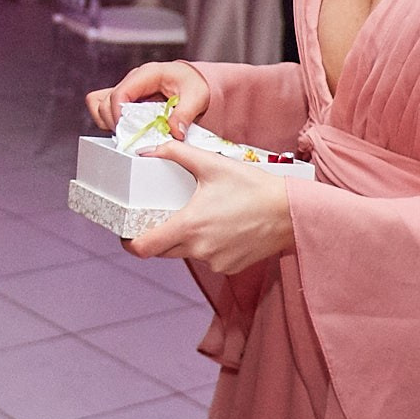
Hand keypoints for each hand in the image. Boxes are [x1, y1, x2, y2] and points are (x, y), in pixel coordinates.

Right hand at [86, 60, 210, 135]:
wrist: (194, 82)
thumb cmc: (194, 84)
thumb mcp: (196, 97)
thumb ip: (185, 114)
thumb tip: (175, 131)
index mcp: (147, 74)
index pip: (120, 93)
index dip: (119, 115)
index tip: (129, 133)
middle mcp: (132, 80)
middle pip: (105, 102)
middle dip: (115, 123)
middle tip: (134, 137)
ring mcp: (126, 89)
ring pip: (100, 105)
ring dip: (109, 122)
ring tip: (129, 134)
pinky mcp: (125, 99)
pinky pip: (104, 108)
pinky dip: (109, 122)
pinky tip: (128, 130)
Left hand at [125, 142, 292, 274]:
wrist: (292, 212)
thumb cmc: (254, 187)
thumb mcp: (212, 163)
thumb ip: (176, 153)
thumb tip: (150, 151)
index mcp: (189, 226)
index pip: (144, 248)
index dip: (130, 243)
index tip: (127, 234)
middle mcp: (200, 250)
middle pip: (163, 251)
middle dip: (158, 236)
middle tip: (163, 217)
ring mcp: (216, 262)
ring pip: (187, 254)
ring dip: (187, 240)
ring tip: (202, 216)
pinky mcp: (230, 267)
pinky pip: (209, 259)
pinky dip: (208, 246)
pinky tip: (221, 228)